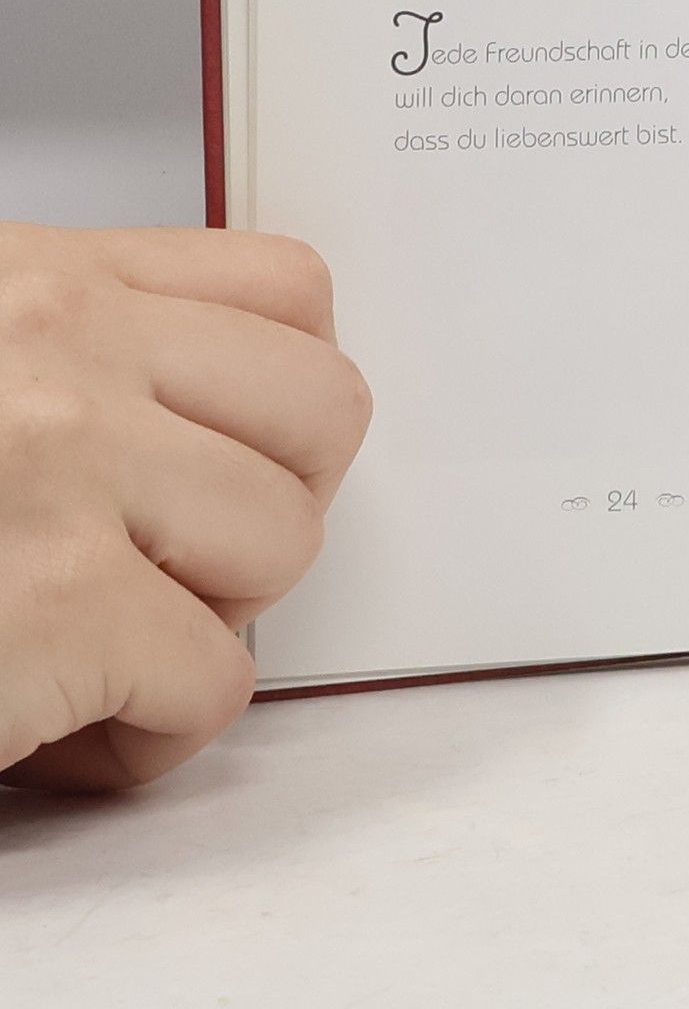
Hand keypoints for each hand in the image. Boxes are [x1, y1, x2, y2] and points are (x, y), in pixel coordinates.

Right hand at [0, 224, 370, 790]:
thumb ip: (59, 365)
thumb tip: (193, 421)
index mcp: (37, 283)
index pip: (284, 291)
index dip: (283, 395)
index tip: (242, 454)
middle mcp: (64, 354)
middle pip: (322, 413)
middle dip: (270, 504)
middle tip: (186, 562)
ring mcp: (63, 474)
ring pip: (283, 542)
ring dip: (213, 618)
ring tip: (113, 648)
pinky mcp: (50, 606)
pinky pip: (213, 680)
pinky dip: (153, 735)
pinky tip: (61, 735)